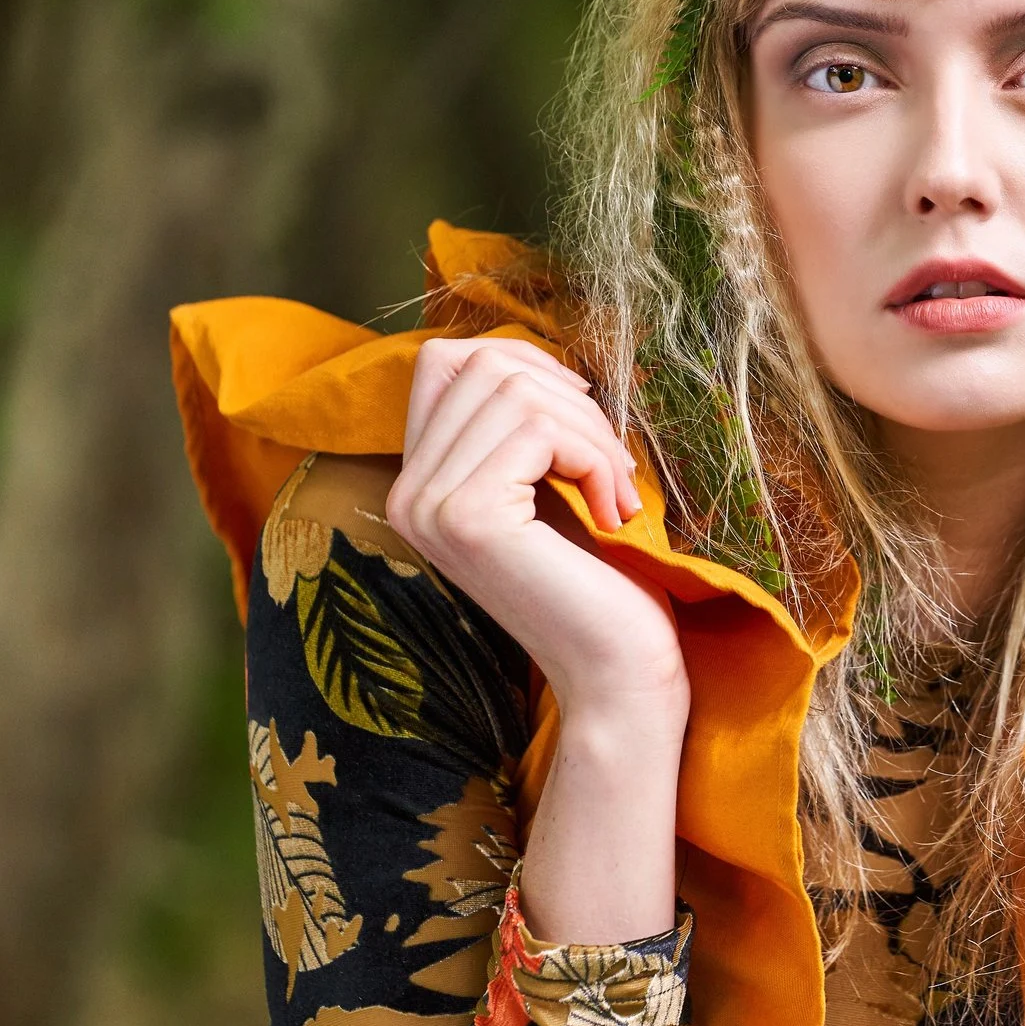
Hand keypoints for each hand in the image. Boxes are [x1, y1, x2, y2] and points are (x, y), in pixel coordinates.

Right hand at [385, 337, 686, 715]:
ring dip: (592, 432)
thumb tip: (528, 354)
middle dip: (572, 400)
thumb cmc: (601, 579)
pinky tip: (613, 513)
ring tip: (617, 493)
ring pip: (517, 392)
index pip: (444, 361)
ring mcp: (428, 506)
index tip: (582, 414)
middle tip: (614, 467)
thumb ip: (519, 426)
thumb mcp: (548, 484)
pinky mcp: (468, 517)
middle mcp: (405, 493)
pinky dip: (595, 458)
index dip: (525, 363)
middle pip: (484, 365)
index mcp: (418, 482)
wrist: (618, 671)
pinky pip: (539, 430)